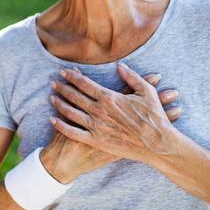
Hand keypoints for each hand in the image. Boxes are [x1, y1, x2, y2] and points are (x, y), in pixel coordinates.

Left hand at [49, 63, 180, 164]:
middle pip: (74, 96)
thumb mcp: (146, 91)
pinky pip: (73, 132)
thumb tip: (120, 65)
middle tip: (53, 82)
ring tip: (51, 97)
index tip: (63, 72)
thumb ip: (132, 77)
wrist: (158, 144)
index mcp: (109, 97)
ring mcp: (96, 126)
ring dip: (59, 104)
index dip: (72, 76)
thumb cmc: (154, 117)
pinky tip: (53, 120)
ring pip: (71, 112)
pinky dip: (61, 125)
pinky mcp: (96, 141)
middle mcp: (99, 111)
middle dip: (62, 88)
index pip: (84, 83)